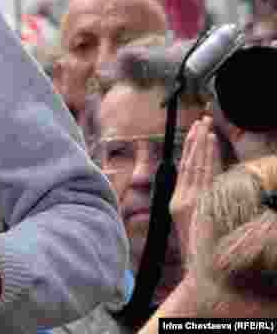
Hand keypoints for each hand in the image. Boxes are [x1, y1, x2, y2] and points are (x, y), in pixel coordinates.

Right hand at [170, 117, 220, 259]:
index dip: (191, 149)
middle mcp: (182, 197)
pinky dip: (208, 156)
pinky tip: (211, 144)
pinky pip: (206, 174)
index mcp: (178, 201)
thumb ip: (197, 206)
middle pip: (190, 162)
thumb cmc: (200, 252)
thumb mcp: (194, 226)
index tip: (195, 131)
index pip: (186, 168)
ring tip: (206, 126)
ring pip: (197, 164)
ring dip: (202, 144)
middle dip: (196, 140)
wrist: (201, 270)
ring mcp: (190, 199)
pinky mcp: (198, 202)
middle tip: (201, 120)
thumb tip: (207, 189)